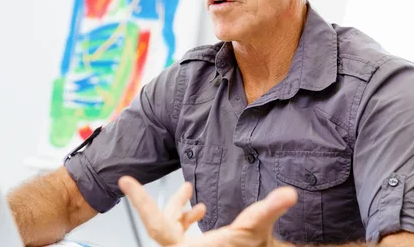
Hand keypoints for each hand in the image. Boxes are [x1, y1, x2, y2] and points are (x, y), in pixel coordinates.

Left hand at [119, 176, 296, 246]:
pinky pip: (179, 232)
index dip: (140, 202)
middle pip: (157, 223)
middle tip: (128, 180)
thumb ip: (269, 210)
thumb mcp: (257, 230)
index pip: (156, 224)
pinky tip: (199, 209)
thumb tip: (288, 194)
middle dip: (145, 202)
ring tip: (187, 189)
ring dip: (175, 207)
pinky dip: (185, 218)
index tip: (124, 181)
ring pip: (169, 226)